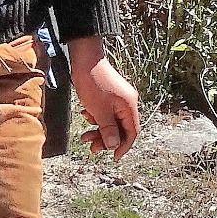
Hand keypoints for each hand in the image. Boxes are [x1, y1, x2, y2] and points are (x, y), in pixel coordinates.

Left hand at [69, 35, 140, 158]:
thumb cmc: (94, 83)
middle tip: (91, 147)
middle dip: (106, 139)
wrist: (86, 60)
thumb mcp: (100, 111)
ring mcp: (118, 99)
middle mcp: (127, 104)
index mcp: (129, 107)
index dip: (124, 146)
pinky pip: (106, 113)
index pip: (132, 132)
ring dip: (99, 130)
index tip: (113, 157)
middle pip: (121, 129)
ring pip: (111, 122)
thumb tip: (115, 145)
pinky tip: (85, 114)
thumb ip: (108, 129)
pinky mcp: (110, 96)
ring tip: (84, 136)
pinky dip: (96, 118)